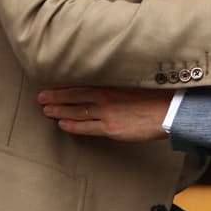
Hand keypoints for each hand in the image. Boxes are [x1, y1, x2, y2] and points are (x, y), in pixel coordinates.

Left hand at [38, 87, 171, 140]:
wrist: (170, 110)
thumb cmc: (157, 95)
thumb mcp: (135, 82)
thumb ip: (119, 83)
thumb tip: (109, 84)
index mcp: (110, 84)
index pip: (80, 85)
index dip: (64, 87)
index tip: (51, 86)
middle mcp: (105, 98)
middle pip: (74, 97)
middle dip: (55, 98)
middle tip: (40, 99)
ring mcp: (106, 114)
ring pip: (76, 112)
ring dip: (60, 112)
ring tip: (46, 111)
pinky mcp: (111, 128)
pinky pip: (87, 128)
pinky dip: (73, 126)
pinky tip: (63, 125)